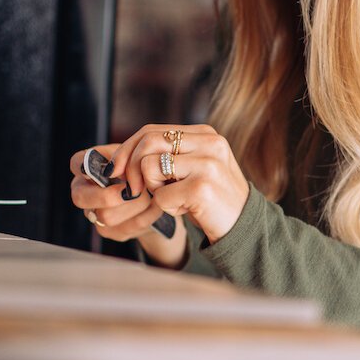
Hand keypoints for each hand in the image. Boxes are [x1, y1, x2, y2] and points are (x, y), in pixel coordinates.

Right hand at [67, 144, 187, 267]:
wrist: (161, 197)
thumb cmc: (145, 170)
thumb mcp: (138, 157)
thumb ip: (126, 157)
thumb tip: (113, 171)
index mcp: (88, 168)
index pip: (76, 163)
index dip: (86, 167)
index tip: (110, 170)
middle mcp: (84, 191)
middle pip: (80, 197)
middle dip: (108, 195)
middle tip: (132, 190)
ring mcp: (94, 213)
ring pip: (106, 216)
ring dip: (135, 205)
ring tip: (151, 196)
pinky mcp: (109, 231)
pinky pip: (125, 227)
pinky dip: (146, 216)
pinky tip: (155, 207)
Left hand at [111, 124, 250, 245]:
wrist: (244, 228)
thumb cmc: (212, 200)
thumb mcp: (194, 167)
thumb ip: (169, 154)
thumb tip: (121, 157)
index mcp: (206, 134)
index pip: (152, 130)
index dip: (127, 149)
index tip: (115, 170)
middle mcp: (210, 143)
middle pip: (148, 142)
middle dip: (131, 168)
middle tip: (135, 190)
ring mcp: (208, 164)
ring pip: (149, 166)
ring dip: (153, 189)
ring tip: (174, 198)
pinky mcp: (202, 188)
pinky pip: (160, 196)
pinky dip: (167, 208)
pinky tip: (187, 210)